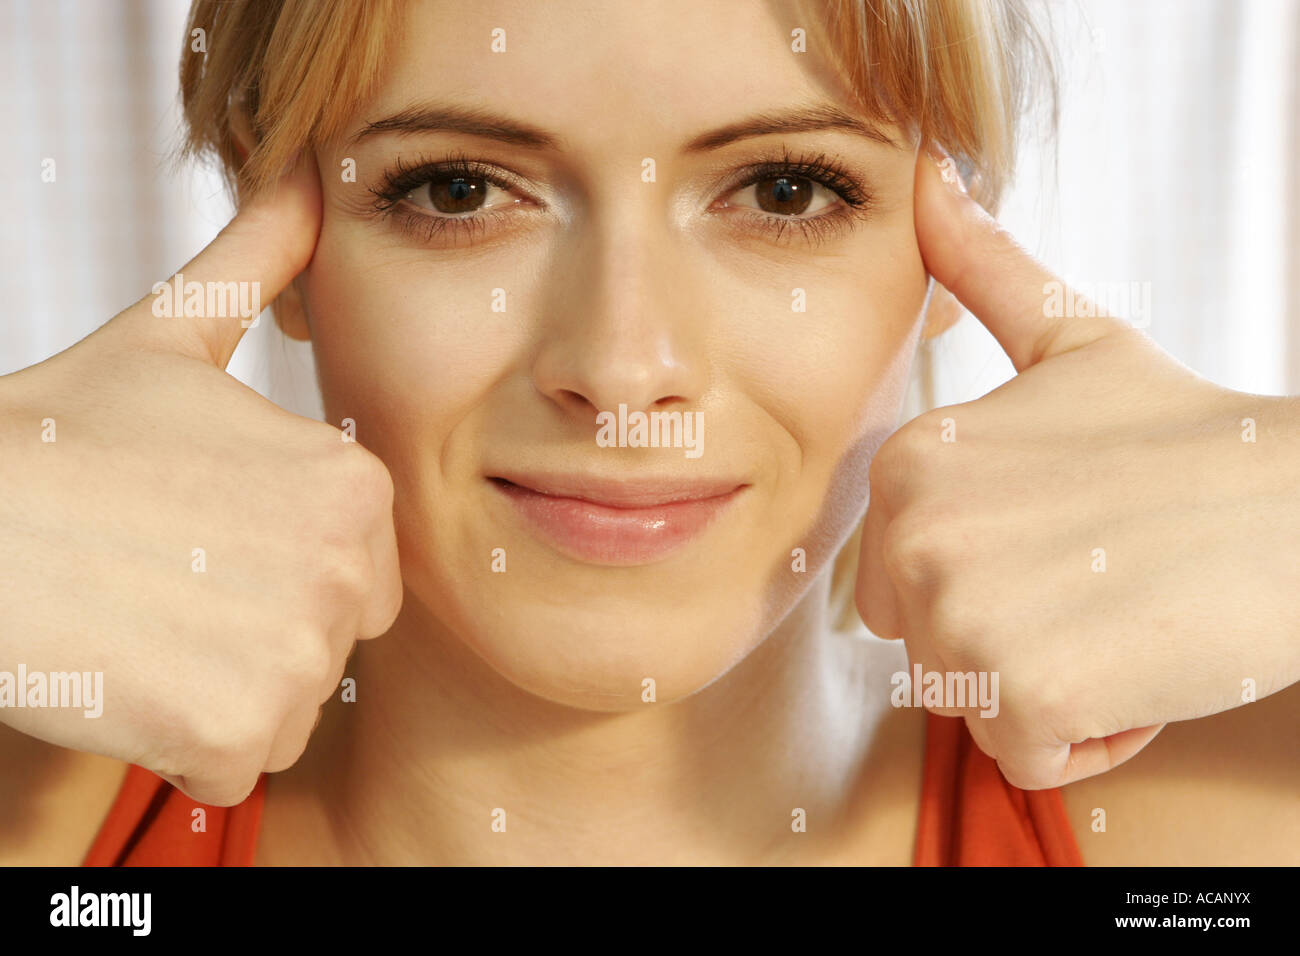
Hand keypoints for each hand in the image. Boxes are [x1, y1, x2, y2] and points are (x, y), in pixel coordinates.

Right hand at [0, 156, 402, 805]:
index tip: (202, 540)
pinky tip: (132, 681)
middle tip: (167, 584)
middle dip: (260, 633)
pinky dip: (185, 747)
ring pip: (285, 706)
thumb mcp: (167, 337)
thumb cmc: (54, 440)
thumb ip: (257, 262)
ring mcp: (295, 655)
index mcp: (353, 486)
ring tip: (145, 625)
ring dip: (219, 690)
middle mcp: (347, 568)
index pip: (360, 572)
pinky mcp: (235, 732)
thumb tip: (308, 177)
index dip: (276, 569)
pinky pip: (236, 764)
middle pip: (330, 643)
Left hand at [856, 141, 1299, 789]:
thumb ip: (987, 272)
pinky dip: (1092, 735)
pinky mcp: (1020, 693)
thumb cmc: (1192, 437)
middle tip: (1103, 578)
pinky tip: (1143, 664)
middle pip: (933, 650)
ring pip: (979, 707)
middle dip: (1010, 640)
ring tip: (1124, 615)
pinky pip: (1029, 757)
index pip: (900, 586)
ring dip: (1056, 687)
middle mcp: (911, 535)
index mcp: (906, 465)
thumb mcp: (1076, 341)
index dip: (992, 582)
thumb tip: (928, 179)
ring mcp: (960, 614)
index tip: (1072, 538)